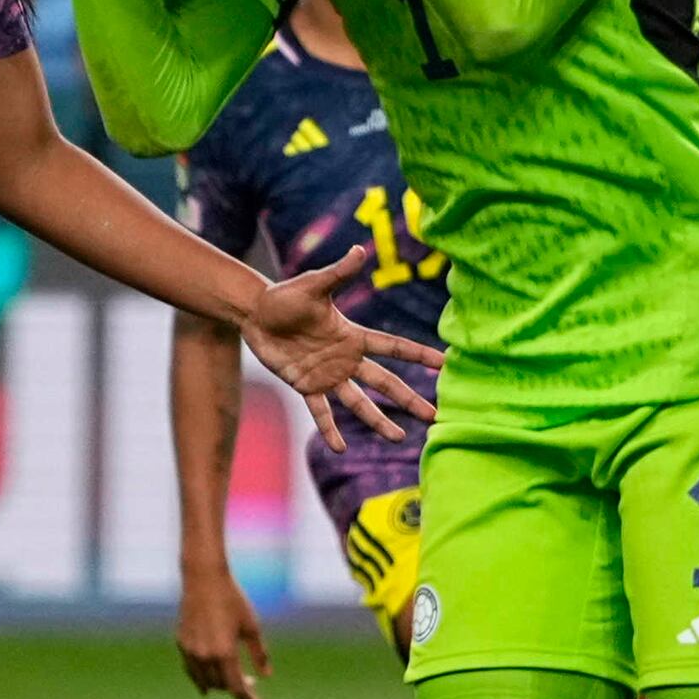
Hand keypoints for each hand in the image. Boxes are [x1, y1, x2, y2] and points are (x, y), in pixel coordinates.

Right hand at [174, 561, 270, 698]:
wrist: (203, 579)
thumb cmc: (233, 600)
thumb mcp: (252, 627)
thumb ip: (259, 654)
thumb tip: (266, 676)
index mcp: (225, 652)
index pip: (237, 688)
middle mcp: (205, 656)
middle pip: (222, 686)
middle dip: (237, 688)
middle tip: (252, 683)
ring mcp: (190, 651)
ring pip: (205, 681)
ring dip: (220, 684)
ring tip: (234, 679)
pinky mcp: (182, 643)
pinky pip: (192, 669)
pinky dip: (202, 677)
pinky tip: (209, 680)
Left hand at [241, 244, 441, 448]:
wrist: (255, 314)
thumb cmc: (285, 296)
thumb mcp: (313, 285)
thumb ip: (339, 273)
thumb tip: (360, 250)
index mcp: (353, 335)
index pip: (393, 347)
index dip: (418, 355)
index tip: (444, 364)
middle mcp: (346, 359)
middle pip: (385, 382)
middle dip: (409, 398)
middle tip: (434, 416)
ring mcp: (328, 375)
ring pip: (359, 403)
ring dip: (378, 421)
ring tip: (398, 438)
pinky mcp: (306, 386)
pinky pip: (321, 411)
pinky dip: (329, 429)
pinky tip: (339, 448)